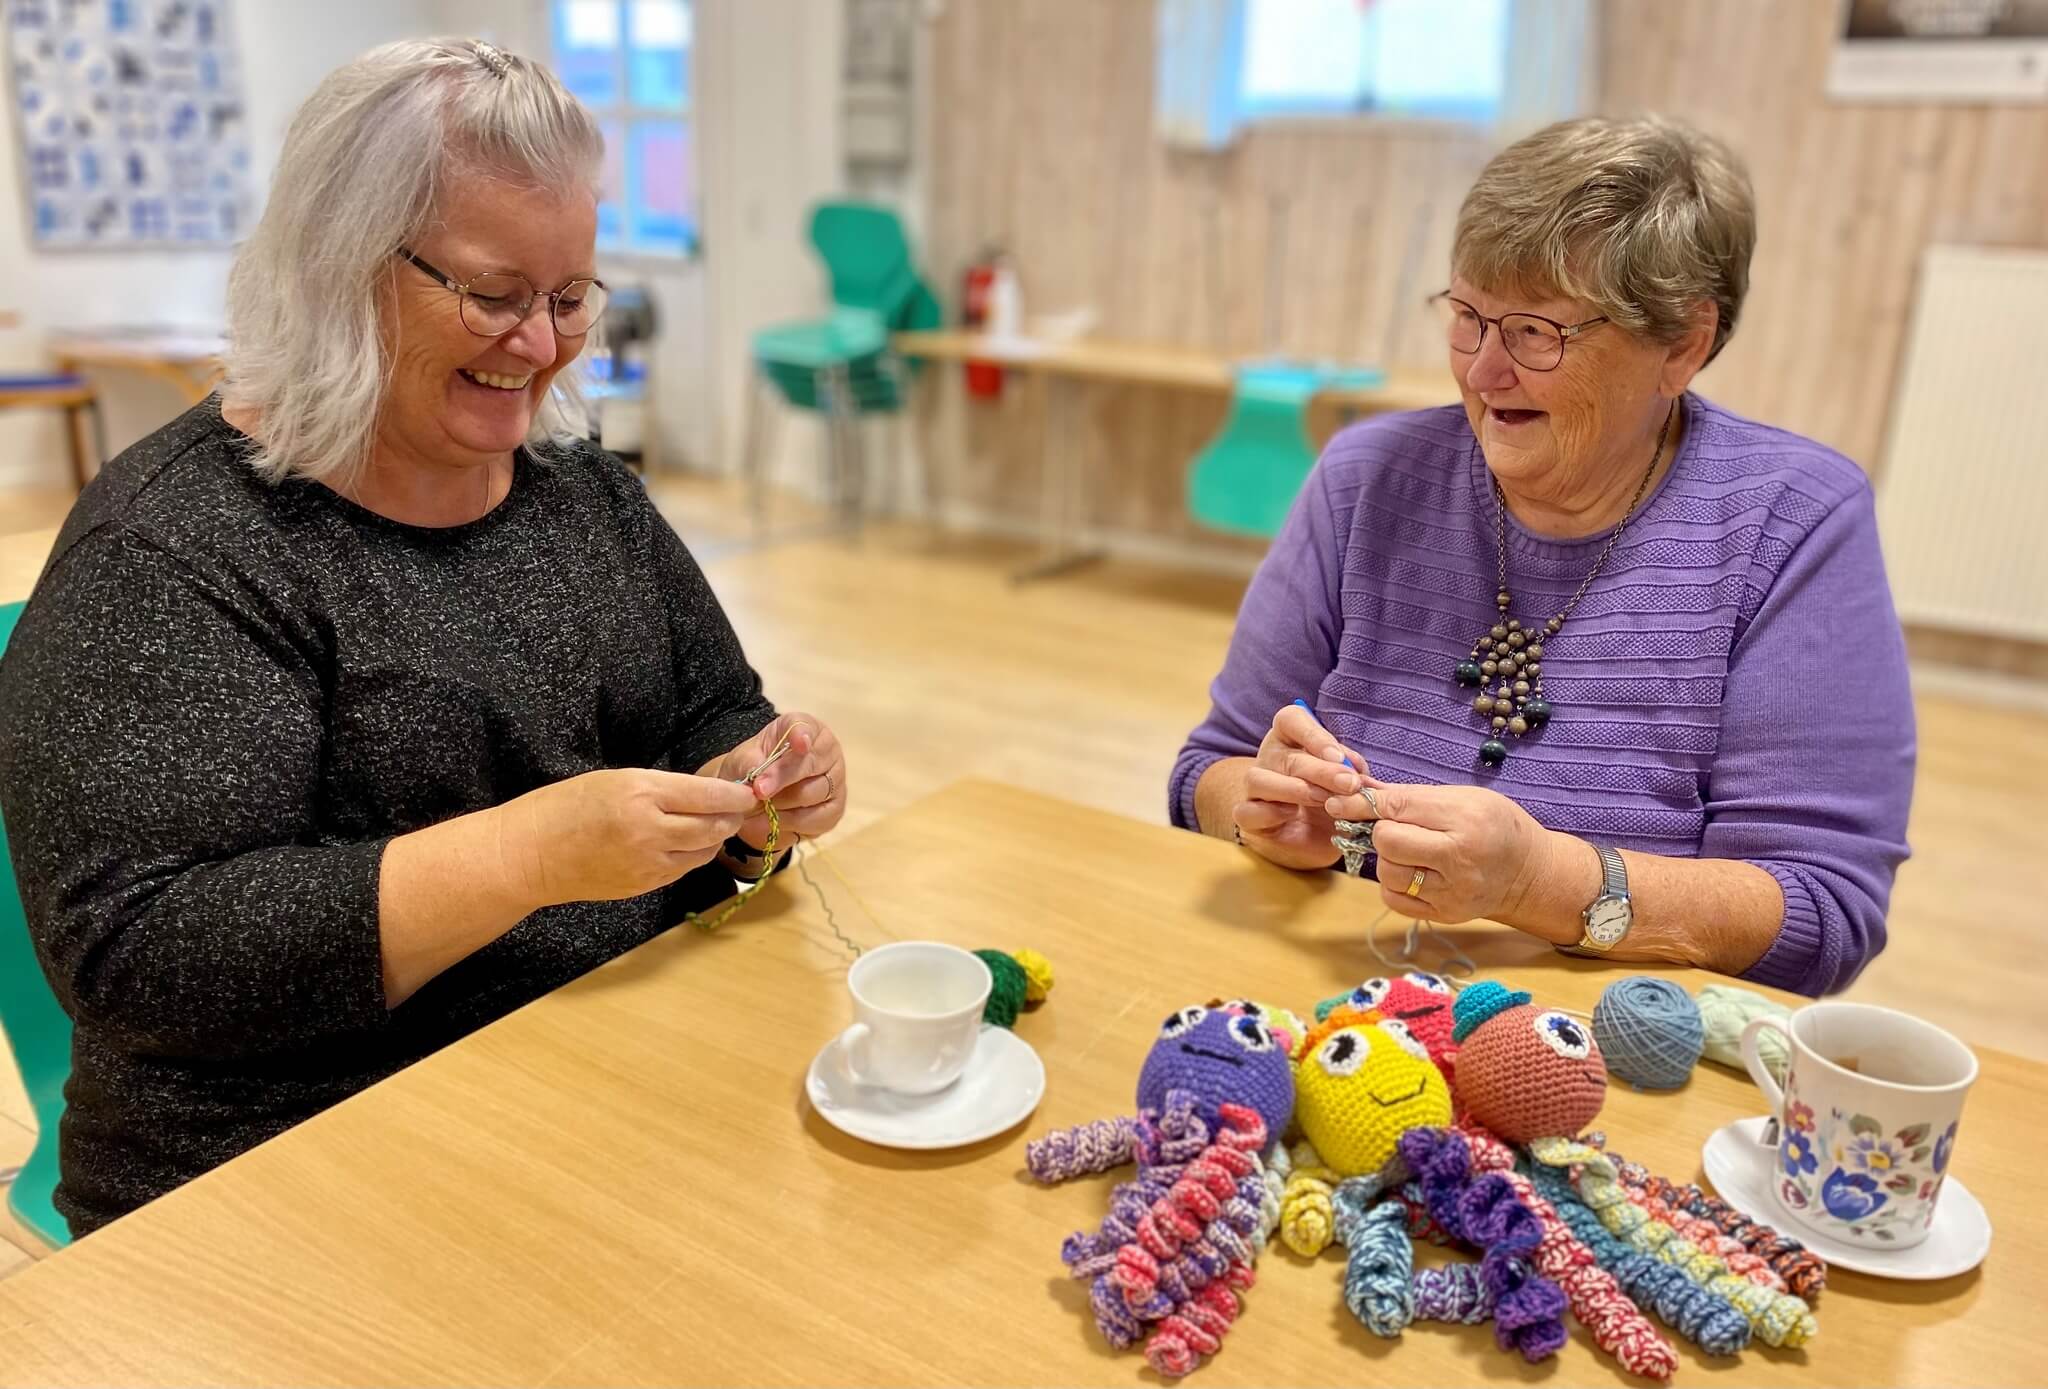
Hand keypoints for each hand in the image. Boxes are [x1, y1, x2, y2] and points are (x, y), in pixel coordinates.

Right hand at [494, 768, 759, 908]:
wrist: (529, 854)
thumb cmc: (567, 806)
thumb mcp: (617, 779)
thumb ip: (663, 788)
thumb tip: (708, 794)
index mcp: (642, 794)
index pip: (709, 796)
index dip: (736, 794)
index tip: (748, 790)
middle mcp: (650, 830)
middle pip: (715, 827)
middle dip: (731, 817)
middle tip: (736, 807)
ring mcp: (648, 863)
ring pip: (704, 852)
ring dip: (714, 838)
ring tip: (712, 824)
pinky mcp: (643, 886)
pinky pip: (682, 869)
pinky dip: (692, 855)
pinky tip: (684, 843)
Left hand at [705, 712, 847, 847]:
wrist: (759, 794)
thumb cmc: (754, 767)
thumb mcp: (744, 759)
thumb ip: (749, 764)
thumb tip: (757, 780)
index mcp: (806, 728)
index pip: (805, 727)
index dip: (802, 735)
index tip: (800, 744)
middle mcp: (828, 751)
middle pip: (809, 764)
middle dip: (782, 778)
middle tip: (759, 790)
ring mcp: (836, 781)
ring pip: (810, 794)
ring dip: (781, 803)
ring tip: (759, 807)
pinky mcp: (834, 810)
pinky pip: (813, 818)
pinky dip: (789, 822)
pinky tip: (773, 819)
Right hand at [1231, 703, 1377, 870]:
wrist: (1313, 833)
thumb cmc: (1331, 796)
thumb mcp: (1346, 781)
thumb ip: (1351, 772)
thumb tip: (1357, 770)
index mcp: (1291, 738)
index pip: (1291, 720)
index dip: (1314, 735)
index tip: (1339, 757)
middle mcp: (1270, 757)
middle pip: (1287, 756)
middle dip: (1322, 771)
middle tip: (1349, 784)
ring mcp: (1255, 786)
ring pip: (1258, 779)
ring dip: (1294, 789)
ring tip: (1323, 800)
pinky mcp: (1248, 815)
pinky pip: (1249, 810)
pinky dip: (1271, 813)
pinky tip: (1292, 815)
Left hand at [1323, 780, 1557, 928]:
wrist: (1528, 872)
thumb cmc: (1494, 824)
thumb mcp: (1461, 797)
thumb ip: (1409, 796)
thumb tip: (1357, 787)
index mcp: (1465, 821)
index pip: (1398, 808)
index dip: (1364, 803)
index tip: (1341, 801)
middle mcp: (1458, 859)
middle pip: (1388, 842)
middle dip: (1382, 831)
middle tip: (1397, 828)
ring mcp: (1451, 892)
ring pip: (1387, 873)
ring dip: (1388, 858)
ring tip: (1409, 850)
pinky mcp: (1445, 914)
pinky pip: (1394, 899)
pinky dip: (1393, 883)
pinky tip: (1411, 871)